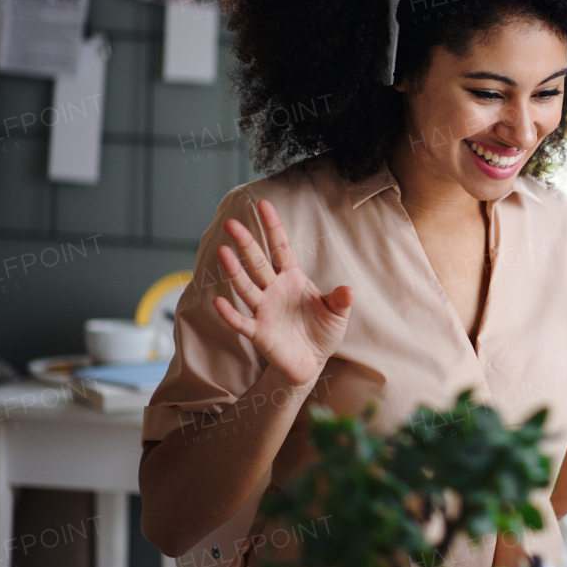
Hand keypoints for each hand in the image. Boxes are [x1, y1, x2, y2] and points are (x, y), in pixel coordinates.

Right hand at [212, 199, 352, 387]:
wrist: (312, 362)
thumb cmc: (323, 332)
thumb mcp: (338, 313)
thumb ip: (341, 300)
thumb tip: (349, 289)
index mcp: (293, 278)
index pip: (280, 247)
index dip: (273, 226)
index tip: (263, 204)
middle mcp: (274, 290)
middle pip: (257, 262)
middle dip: (246, 243)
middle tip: (231, 223)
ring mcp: (264, 310)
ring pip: (246, 287)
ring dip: (234, 271)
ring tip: (223, 252)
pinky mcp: (258, 332)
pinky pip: (241, 321)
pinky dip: (229, 313)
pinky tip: (218, 301)